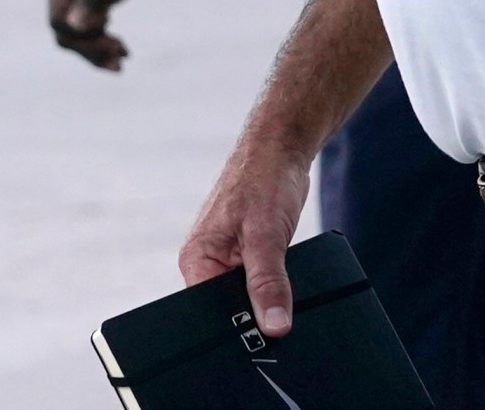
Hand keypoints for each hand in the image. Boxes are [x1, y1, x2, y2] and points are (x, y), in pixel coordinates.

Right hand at [44, 0, 163, 69]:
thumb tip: (74, 27)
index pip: (57, 19)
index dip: (79, 34)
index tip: (109, 33)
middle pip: (66, 33)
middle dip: (91, 47)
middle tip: (121, 56)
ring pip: (77, 36)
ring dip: (98, 50)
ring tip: (124, 57)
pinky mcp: (92, 2)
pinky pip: (90, 31)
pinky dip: (104, 43)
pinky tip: (123, 49)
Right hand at [179, 131, 313, 335]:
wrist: (282, 150)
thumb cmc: (265, 179)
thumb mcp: (267, 235)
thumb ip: (268, 283)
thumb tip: (274, 326)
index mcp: (197, 258)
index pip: (207, 312)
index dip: (234, 327)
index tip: (262, 335)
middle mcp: (207, 262)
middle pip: (228, 309)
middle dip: (253, 314)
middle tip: (279, 314)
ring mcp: (228, 261)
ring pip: (248, 298)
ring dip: (267, 299)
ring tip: (283, 289)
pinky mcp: (249, 257)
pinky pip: (260, 285)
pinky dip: (275, 288)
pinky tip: (287, 284)